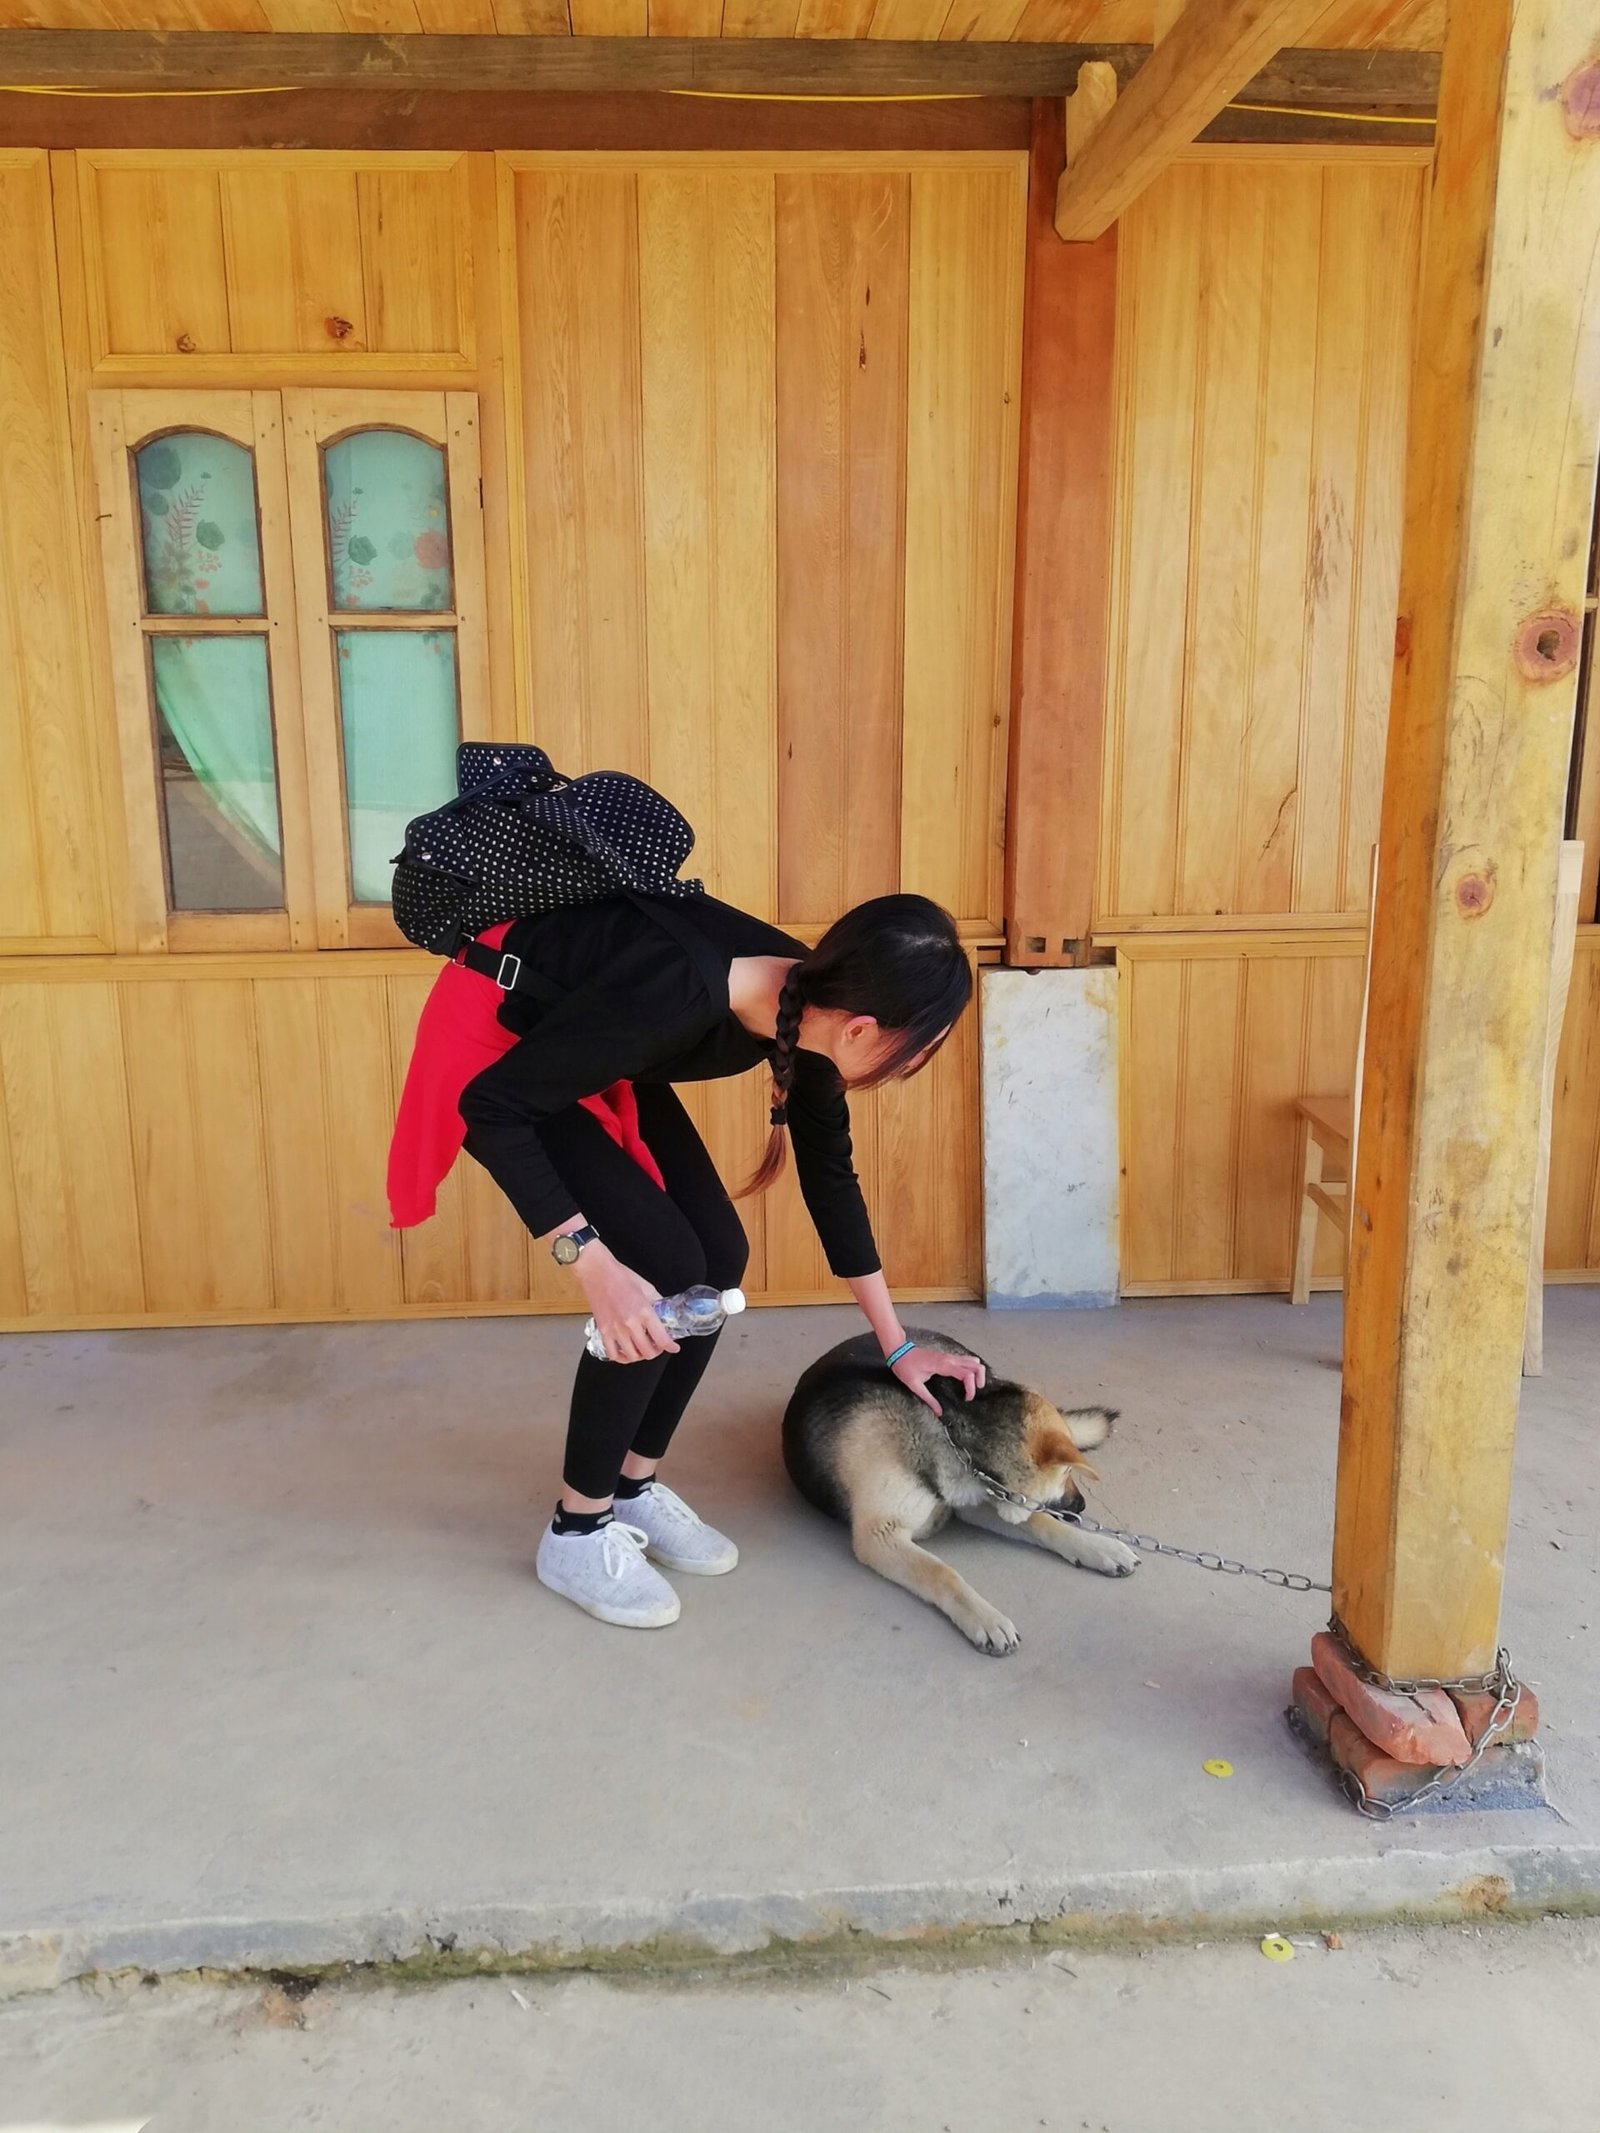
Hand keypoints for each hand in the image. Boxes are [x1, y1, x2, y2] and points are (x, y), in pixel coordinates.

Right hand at [573, 1245, 678, 1363]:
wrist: (597, 1272)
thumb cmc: (621, 1276)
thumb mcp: (647, 1287)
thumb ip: (657, 1302)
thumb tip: (665, 1313)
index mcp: (644, 1312)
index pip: (662, 1339)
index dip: (671, 1347)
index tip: (674, 1347)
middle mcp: (630, 1324)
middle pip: (648, 1352)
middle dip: (656, 1352)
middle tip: (658, 1346)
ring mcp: (615, 1330)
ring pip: (632, 1356)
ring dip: (641, 1356)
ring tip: (643, 1349)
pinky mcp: (603, 1331)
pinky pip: (613, 1354)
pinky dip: (622, 1358)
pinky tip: (626, 1352)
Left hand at [890, 1345, 985, 1415]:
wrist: (899, 1351)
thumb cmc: (905, 1367)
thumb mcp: (915, 1385)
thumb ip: (928, 1399)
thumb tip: (939, 1413)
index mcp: (943, 1365)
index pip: (966, 1374)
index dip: (971, 1388)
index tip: (967, 1399)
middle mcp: (949, 1358)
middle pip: (975, 1364)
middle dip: (980, 1379)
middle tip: (974, 1393)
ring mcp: (949, 1356)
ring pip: (973, 1360)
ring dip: (977, 1373)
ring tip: (973, 1386)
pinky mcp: (947, 1356)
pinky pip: (966, 1360)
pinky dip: (971, 1368)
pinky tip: (967, 1379)